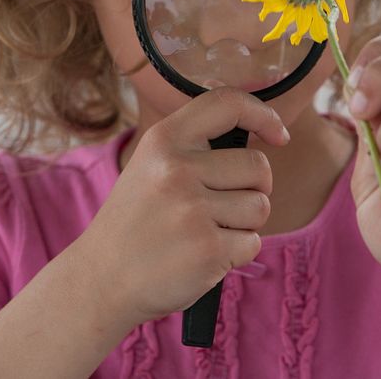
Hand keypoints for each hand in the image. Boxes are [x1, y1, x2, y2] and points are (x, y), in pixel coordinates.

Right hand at [86, 87, 286, 324]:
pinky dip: (237, 253)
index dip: (263, 114)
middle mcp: (177, 169)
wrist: (101, 278)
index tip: (278, 134)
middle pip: (258, 167)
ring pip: (260, 206)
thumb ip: (193, 143)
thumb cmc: (137, 220)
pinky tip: (203, 255)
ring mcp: (192, 210)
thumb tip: (252, 116)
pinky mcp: (207, 249)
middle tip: (221, 206)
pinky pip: (253, 242)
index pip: (227, 103)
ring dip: (245, 224)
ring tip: (207, 231)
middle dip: (253, 189)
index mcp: (163, 140)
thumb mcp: (149, 165)